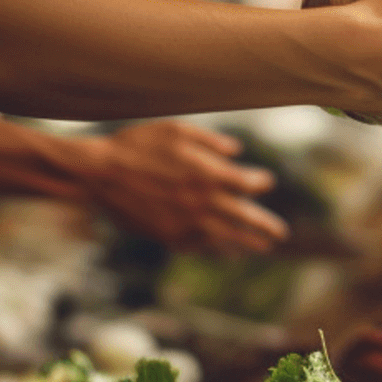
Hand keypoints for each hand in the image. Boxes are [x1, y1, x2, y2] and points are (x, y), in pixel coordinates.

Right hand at [79, 122, 288, 253]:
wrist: (99, 174)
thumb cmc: (137, 145)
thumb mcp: (177, 130)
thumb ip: (211, 141)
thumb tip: (237, 151)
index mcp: (210, 174)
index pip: (249, 183)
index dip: (260, 182)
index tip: (265, 181)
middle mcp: (204, 203)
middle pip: (246, 218)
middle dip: (266, 225)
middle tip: (281, 234)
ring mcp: (187, 224)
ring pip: (227, 238)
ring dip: (247, 243)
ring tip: (263, 248)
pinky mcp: (169, 237)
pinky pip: (201, 247)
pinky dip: (217, 250)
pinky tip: (227, 252)